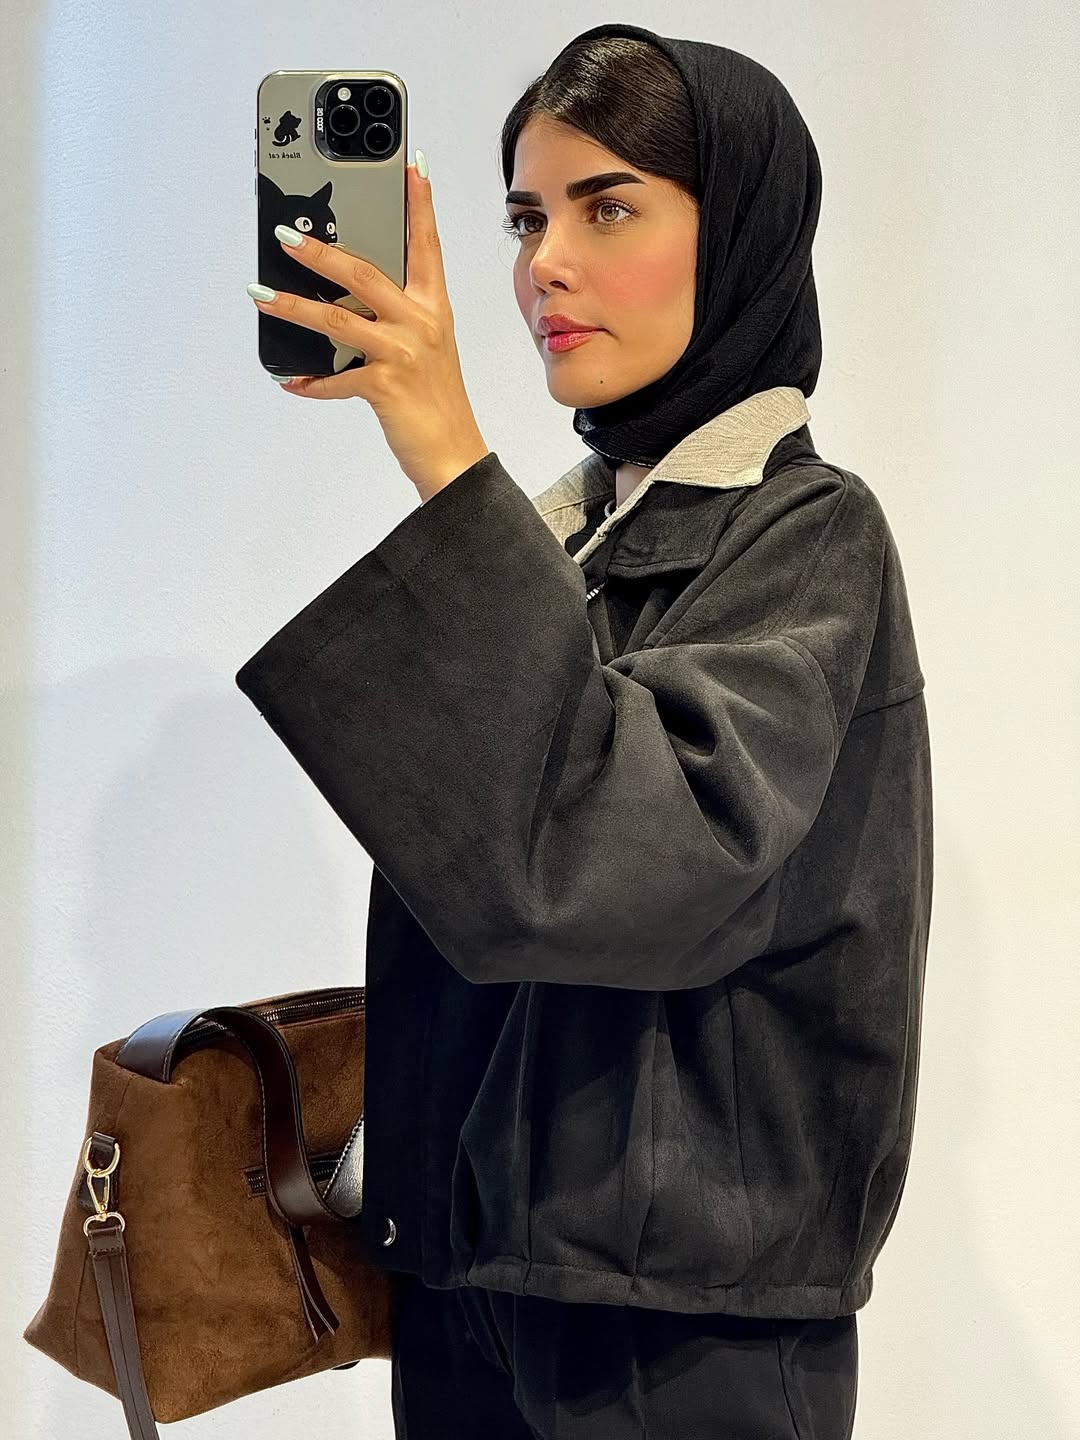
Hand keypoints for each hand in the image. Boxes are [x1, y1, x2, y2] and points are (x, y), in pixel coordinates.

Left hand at [248, 157, 489, 500]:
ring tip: (260, 295)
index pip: (426, 246)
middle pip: (363, 274)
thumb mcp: (427, 349)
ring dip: (293, 307)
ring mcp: (404, 353)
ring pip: (338, 319)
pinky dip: (309, 382)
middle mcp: (422, 323)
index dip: (418, 205)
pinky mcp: (385, 386)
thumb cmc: (436, 401)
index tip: (410, 165)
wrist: (454, 455)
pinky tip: (288, 379)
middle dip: (320, 252)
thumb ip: (396, 318)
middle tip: (285, 236)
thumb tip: (342, 299)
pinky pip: (335, 379)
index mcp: (434, 308)